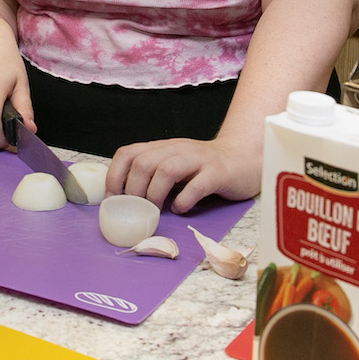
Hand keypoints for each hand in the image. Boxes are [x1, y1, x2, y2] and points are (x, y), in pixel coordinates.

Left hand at [107, 136, 261, 213]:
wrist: (244, 158)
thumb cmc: (204, 168)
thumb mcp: (174, 166)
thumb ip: (153, 177)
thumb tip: (126, 202)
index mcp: (162, 148)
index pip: (128, 153)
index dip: (115, 176)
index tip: (113, 200)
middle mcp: (177, 149)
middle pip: (144, 162)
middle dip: (133, 190)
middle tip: (136, 211)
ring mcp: (198, 159)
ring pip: (166, 169)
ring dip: (154, 194)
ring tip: (155, 211)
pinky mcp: (217, 173)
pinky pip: (197, 185)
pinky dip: (184, 200)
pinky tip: (181, 209)